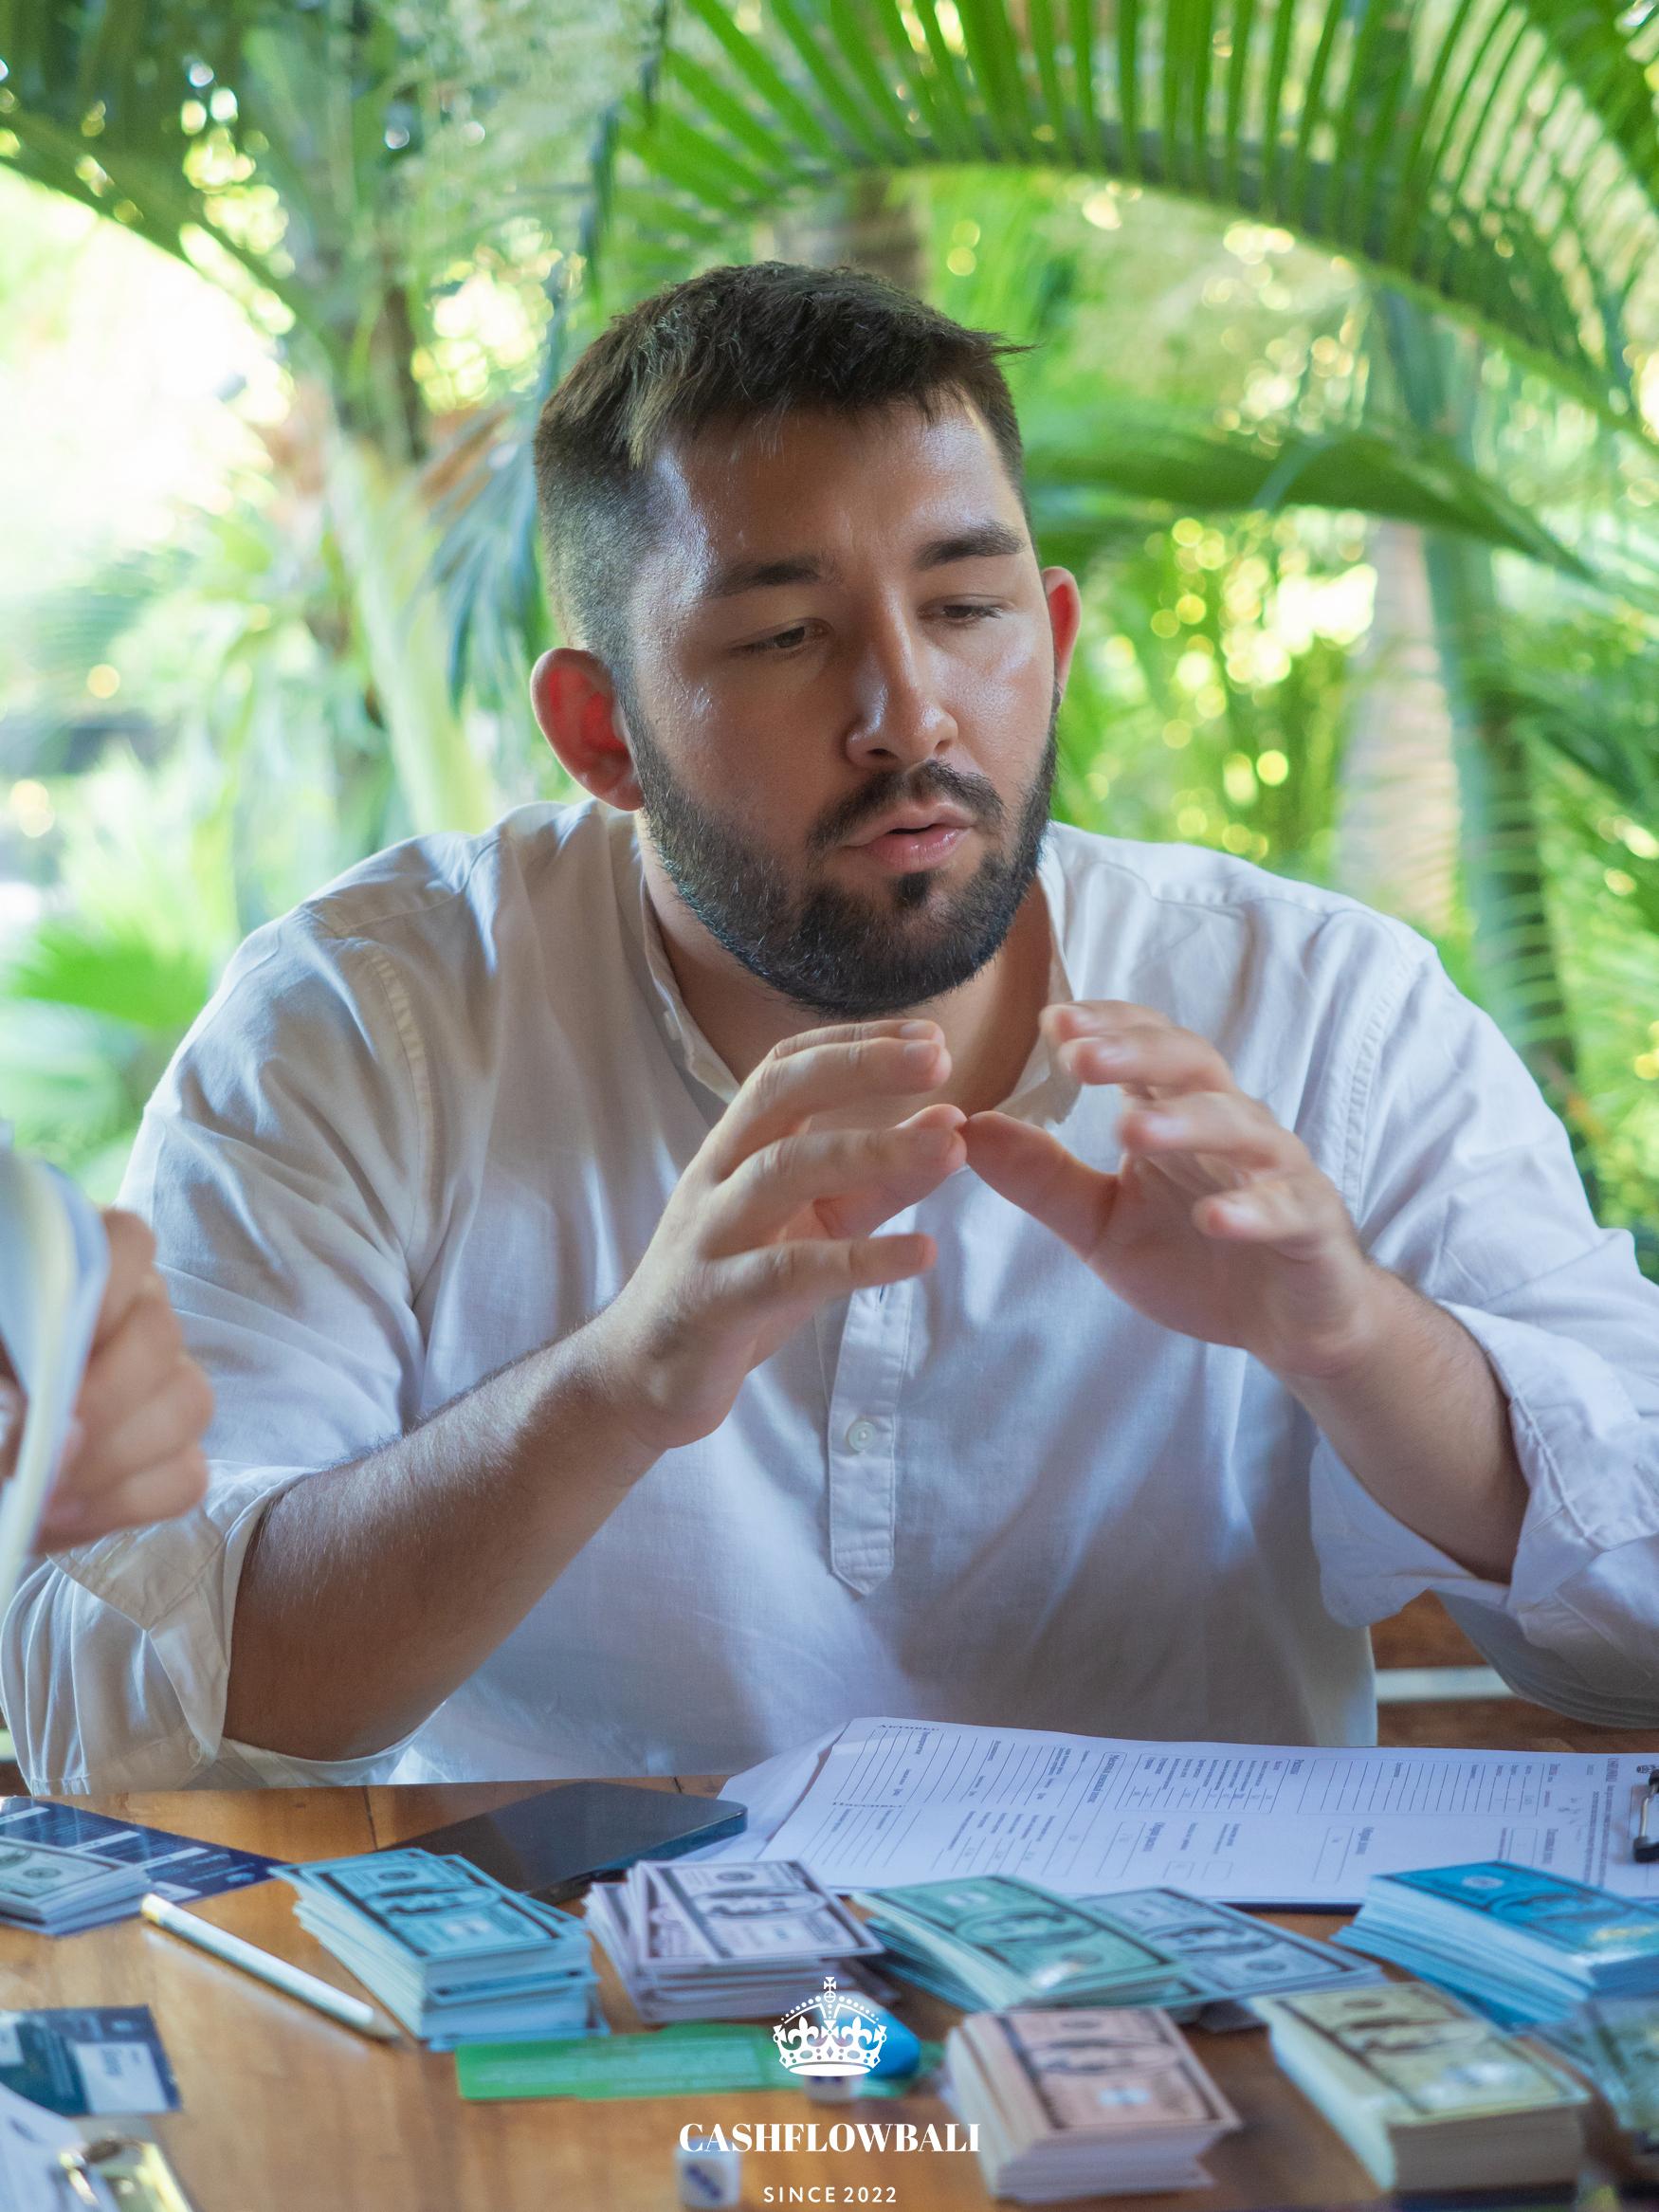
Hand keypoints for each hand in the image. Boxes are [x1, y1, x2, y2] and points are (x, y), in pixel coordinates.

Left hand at [0, 1209, 212, 1547]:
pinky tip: (65, 1512)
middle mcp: (138, 1313)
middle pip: (161, 1336)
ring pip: (187, 1405)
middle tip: (51, 1443)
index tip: (66, 1337)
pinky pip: (185, 1477)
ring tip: (47, 1493)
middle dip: (106, 1399)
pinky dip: (125, 1502)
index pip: (128, 1240)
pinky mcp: (174, 1452)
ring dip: (114, 1458)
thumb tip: (58, 1433)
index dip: (108, 1285)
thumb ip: (5, 1384)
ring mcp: (166, 1382)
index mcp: (84, 1268)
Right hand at [589, 1020, 964, 1451]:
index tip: (928, 1036)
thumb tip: (951, 1125)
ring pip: (784, 1170)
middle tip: (939, 1059)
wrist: (641, 1375)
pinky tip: (921, 1253)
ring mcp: (711, 1235)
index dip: (854, 1042)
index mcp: (736, 1148)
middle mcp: (718, 1176)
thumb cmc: (735, 1286)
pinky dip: (859, 1259)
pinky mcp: (716, 1301)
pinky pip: (788, 1270)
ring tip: (950, 1147)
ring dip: (872, 1150)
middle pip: (779, 1094)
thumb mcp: (815, 1224)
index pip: (787, 1067)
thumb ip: (880, 1178)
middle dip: (858, 1066)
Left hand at [963, 1001, 1383, 1380]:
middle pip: (1192, 1064)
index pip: (1145, 1044)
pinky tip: (1214, 1218)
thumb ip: (1042, 1178)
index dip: (1106, 1027)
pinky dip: (1252, 1210)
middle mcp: (1231, 1126)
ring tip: (1129, 1130)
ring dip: (1184, 1122)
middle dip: (1135, 1052)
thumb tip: (968, 1128)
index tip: (1051, 1023)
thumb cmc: (1195, 1258)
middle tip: (1077, 1055)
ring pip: (1240, 1125)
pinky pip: (1286, 1208)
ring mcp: (1277, 1172)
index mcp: (1176, 1114)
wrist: (1288, 1325)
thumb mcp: (1100, 1223)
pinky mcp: (1312, 1227)